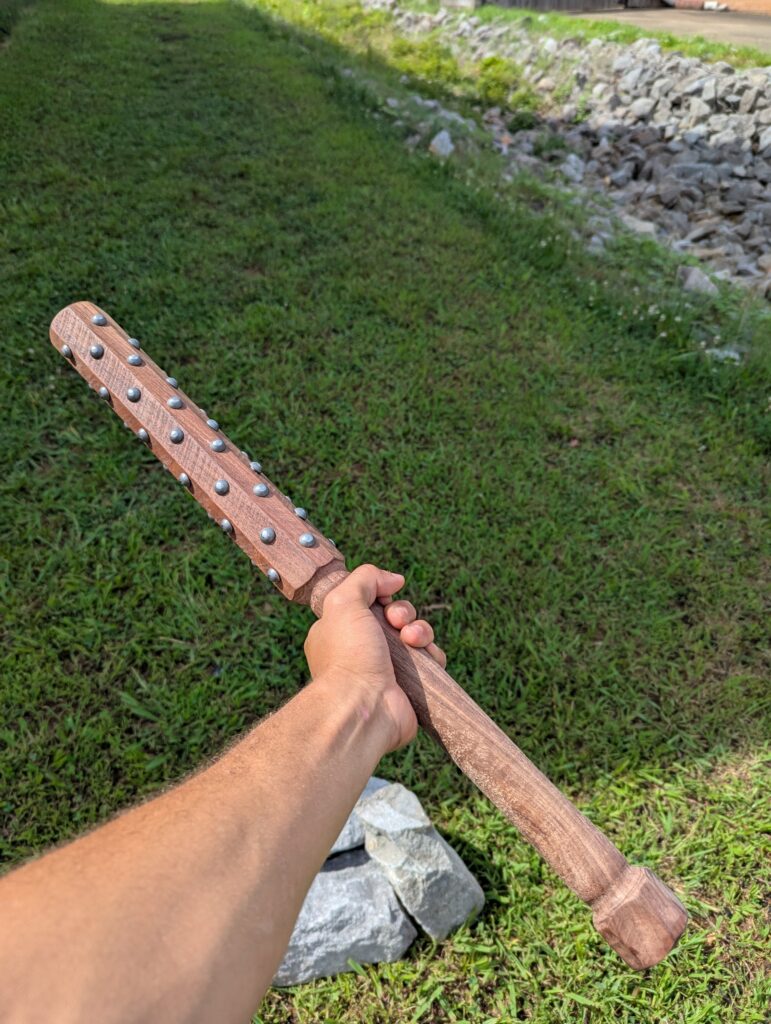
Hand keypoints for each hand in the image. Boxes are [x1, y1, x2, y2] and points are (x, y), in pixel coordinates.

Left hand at [304, 564, 445, 752]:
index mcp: (341, 632)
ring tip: (412, 639)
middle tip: (397, 622)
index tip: (384, 600)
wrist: (364, 707)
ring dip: (420, 630)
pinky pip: (431, 660)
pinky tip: (425, 654)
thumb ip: (365, 579)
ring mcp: (388, 669)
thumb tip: (394, 580)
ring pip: (416, 636)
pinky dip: (432, 653)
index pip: (368, 604)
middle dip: (403, 613)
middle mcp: (363, 650)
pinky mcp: (411, 686)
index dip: (382, 597)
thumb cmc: (347, 656)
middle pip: (395, 617)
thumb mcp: (343, 602)